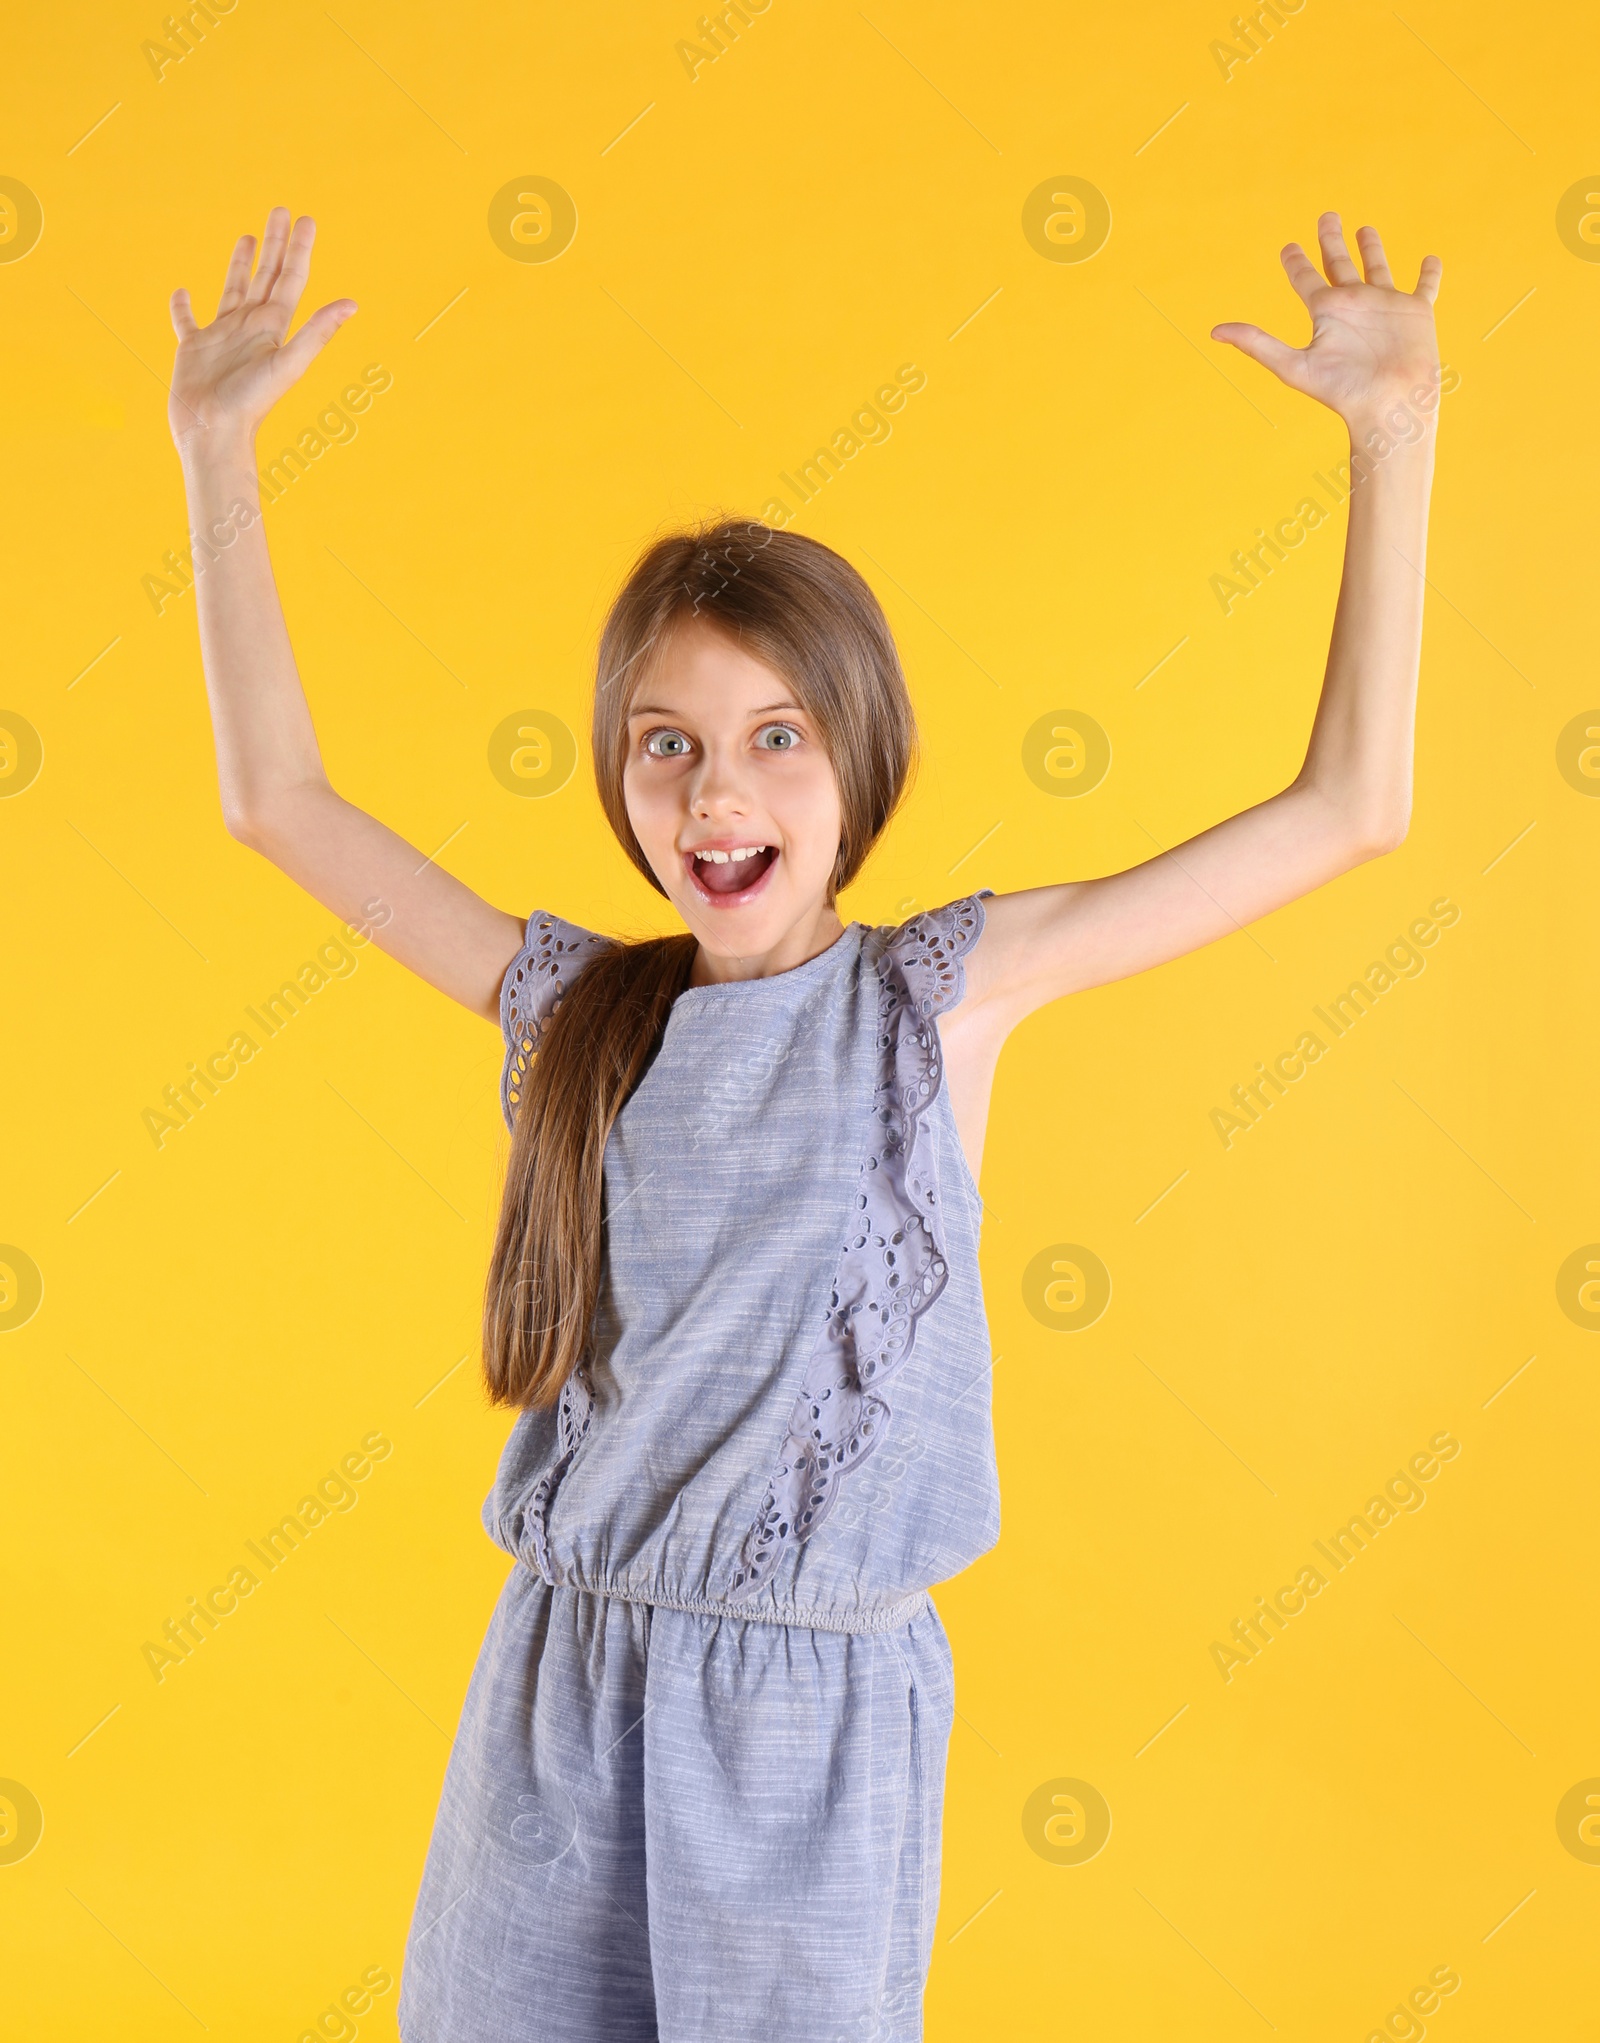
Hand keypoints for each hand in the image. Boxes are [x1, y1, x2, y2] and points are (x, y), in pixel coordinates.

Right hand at [168, 206, 356, 455]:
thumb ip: (318, 331)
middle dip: (275, 244)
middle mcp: (251, 327)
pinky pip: (186, 320)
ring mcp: (222, 337)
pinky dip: (182, 306)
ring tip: (247, 237)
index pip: (291, 279)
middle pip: (266, 276)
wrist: (215, 433)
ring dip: (241, 264)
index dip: (299, 248)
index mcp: (274, 327)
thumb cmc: (251, 403)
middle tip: (281, 211)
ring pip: (233, 289)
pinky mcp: (193, 348)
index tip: (305, 219)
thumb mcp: (288, 363)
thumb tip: (353, 303)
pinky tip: (182, 292)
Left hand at [1211, 213, 1440, 429]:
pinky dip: (1430, 273)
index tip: (1288, 247)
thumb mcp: (1292, 364)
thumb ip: (1256, 344)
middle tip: (1327, 216)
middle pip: (1339, 264)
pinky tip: (1431, 259)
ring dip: (1372, 248)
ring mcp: (1385, 307)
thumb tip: (1214, 332)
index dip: (1296, 261)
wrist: (1389, 405)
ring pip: (1377, 268)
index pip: (1305, 280)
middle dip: (1331, 239)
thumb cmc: (1342, 391)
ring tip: (1365, 228)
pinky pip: (1425, 287)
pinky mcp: (1416, 312)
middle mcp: (1353, 306)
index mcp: (1326, 314)